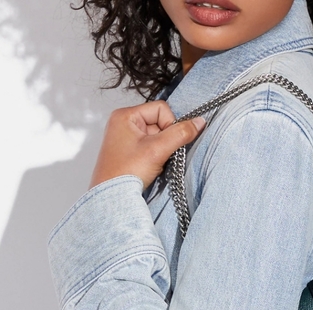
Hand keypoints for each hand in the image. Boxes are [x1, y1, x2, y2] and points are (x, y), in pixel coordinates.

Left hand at [89, 101, 205, 188]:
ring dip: (161, 150)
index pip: (161, 109)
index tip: (165, 144)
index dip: (170, 125)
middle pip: (160, 123)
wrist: (112, 197)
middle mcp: (123, 123)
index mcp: (125, 115)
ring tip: (152, 162)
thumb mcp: (158, 149)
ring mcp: (125, 139)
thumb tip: (200, 122)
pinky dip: (155, 156)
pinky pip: (150, 148)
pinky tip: (149, 167)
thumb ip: (181, 133)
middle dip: (165, 140)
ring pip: (157, 137)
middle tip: (158, 154)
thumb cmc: (126, 172)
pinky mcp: (128, 152)